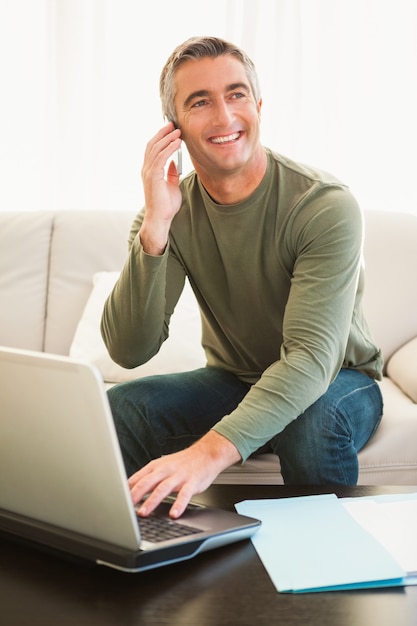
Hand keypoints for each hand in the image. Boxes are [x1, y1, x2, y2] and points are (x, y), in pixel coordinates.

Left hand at [128, 431, 240, 517]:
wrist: (206, 454)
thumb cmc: (182, 463)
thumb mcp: (161, 466)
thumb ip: (146, 478)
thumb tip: (128, 490)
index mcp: (155, 467)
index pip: (136, 478)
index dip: (125, 490)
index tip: (115, 501)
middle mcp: (165, 470)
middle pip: (147, 482)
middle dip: (135, 495)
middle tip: (124, 507)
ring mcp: (178, 476)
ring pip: (163, 489)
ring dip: (152, 501)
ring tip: (143, 513)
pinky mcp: (192, 482)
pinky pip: (185, 495)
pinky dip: (179, 504)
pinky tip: (174, 514)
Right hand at [140, 122, 182, 254]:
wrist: (160, 218)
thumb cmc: (165, 205)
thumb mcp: (171, 185)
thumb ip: (171, 173)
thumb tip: (175, 163)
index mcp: (150, 171)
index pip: (153, 149)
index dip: (161, 137)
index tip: (171, 129)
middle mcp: (146, 169)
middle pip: (152, 145)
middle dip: (163, 133)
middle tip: (173, 124)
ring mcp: (148, 172)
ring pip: (156, 149)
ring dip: (167, 138)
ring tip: (177, 131)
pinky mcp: (153, 176)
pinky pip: (161, 157)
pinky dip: (169, 148)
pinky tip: (177, 142)